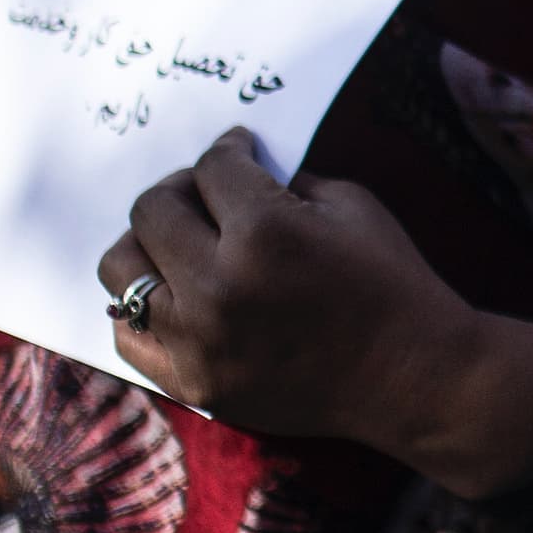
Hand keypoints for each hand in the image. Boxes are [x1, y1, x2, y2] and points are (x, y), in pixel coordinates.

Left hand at [96, 129, 470, 438]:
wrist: (411, 377)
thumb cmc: (390, 283)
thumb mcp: (352, 206)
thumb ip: (286, 183)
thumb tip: (236, 173)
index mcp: (265, 231)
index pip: (211, 167)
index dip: (228, 150)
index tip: (237, 151)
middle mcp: (217, 285)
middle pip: (151, 211)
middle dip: (181, 189)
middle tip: (205, 194)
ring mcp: (198, 340)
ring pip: (121, 268)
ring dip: (150, 244)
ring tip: (181, 246)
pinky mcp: (192, 383)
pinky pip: (128, 334)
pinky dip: (144, 307)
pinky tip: (179, 296)